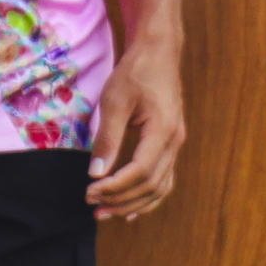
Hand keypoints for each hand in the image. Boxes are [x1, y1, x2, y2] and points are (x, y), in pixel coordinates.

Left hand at [86, 47, 185, 221]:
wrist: (159, 52)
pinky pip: (163, 179)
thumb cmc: (135, 72)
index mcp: (163, 131)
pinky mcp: (170, 144)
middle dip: (120, 200)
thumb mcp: (115, 101)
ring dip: (132, 204)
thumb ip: (107, 138)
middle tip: (91, 205)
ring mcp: (175, 144)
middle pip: (151, 185)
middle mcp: (174, 142)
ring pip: (159, 187)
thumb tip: (95, 173)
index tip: (89, 191)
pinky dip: (147, 197)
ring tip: (105, 212)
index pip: (140, 172)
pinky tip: (130, 209)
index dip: (115, 187)